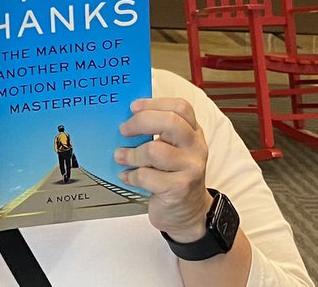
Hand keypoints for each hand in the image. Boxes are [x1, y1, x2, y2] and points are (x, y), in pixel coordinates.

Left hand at [116, 97, 213, 242]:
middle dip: (140, 122)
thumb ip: (157, 131)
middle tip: (124, 130)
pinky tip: (128, 176)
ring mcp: (190, 168)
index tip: (133, 107)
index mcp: (193, 132)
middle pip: (170, 122)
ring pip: (154, 150)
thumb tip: (125, 116)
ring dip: (131, 154)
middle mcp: (196, 148)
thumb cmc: (174, 175)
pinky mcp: (179, 189)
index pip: (181, 107)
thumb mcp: (172, 148)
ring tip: (121, 157)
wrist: (190, 213)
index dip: (154, 104)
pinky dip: (131, 175)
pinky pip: (147, 175)